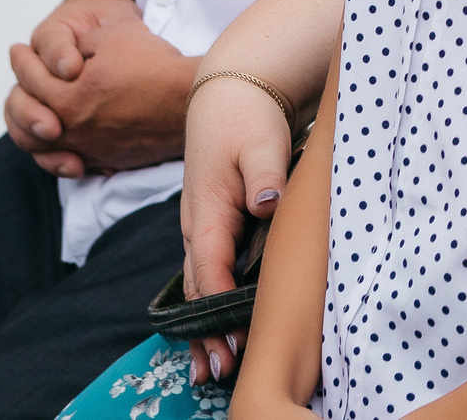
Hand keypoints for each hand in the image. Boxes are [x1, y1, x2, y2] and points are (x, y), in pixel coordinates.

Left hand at [4, 1, 194, 176]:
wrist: (190, 98)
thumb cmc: (155, 65)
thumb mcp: (110, 38)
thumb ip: (73, 48)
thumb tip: (57, 60)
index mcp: (68, 97)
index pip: (29, 79)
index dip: (21, 60)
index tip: (17, 50)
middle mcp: (72, 129)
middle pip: (25, 118)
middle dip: (18, 95)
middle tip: (19, 80)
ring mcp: (87, 148)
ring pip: (39, 147)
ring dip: (29, 127)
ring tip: (31, 110)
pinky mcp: (104, 160)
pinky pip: (65, 161)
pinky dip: (53, 151)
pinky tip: (57, 136)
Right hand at [178, 74, 298, 382]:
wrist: (229, 95)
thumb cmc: (245, 118)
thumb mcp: (259, 141)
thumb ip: (265, 174)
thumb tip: (268, 202)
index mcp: (206, 212)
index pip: (210, 268)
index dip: (220, 306)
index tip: (235, 337)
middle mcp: (198, 227)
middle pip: (199, 288)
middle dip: (206, 331)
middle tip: (220, 371)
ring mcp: (203, 230)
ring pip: (200, 286)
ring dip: (205, 326)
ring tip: (212, 369)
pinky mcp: (216, 229)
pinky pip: (210, 274)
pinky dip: (213, 305)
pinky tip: (220, 332)